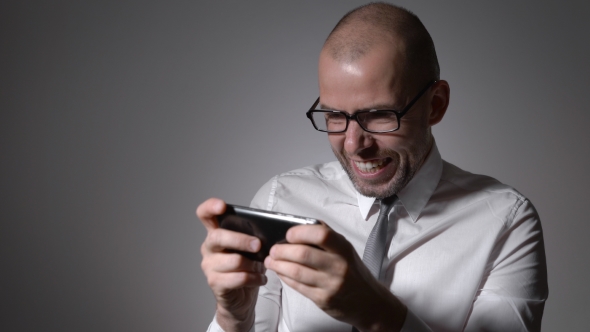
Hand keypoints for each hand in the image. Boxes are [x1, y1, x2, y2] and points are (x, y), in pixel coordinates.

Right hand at [197, 198, 266, 331]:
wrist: (240, 299)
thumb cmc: (246, 268)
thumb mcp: (249, 249)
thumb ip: (252, 237)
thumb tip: (270, 231)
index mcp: (216, 234)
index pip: (205, 215)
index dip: (210, 207)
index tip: (222, 206)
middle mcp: (208, 248)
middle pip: (218, 236)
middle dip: (241, 239)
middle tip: (258, 245)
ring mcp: (209, 266)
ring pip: (233, 260)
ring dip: (253, 264)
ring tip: (262, 268)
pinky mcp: (215, 282)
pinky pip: (238, 277)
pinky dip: (254, 278)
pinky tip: (261, 279)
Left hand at [264, 224, 406, 331]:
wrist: (368, 301)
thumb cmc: (352, 270)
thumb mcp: (345, 249)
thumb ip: (326, 236)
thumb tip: (301, 225)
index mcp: (344, 248)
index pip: (322, 235)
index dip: (301, 232)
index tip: (288, 234)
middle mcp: (339, 266)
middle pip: (303, 255)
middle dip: (282, 251)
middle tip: (273, 249)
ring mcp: (331, 284)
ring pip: (297, 272)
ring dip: (279, 265)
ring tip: (271, 260)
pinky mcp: (323, 299)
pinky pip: (298, 287)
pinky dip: (285, 277)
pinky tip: (280, 272)